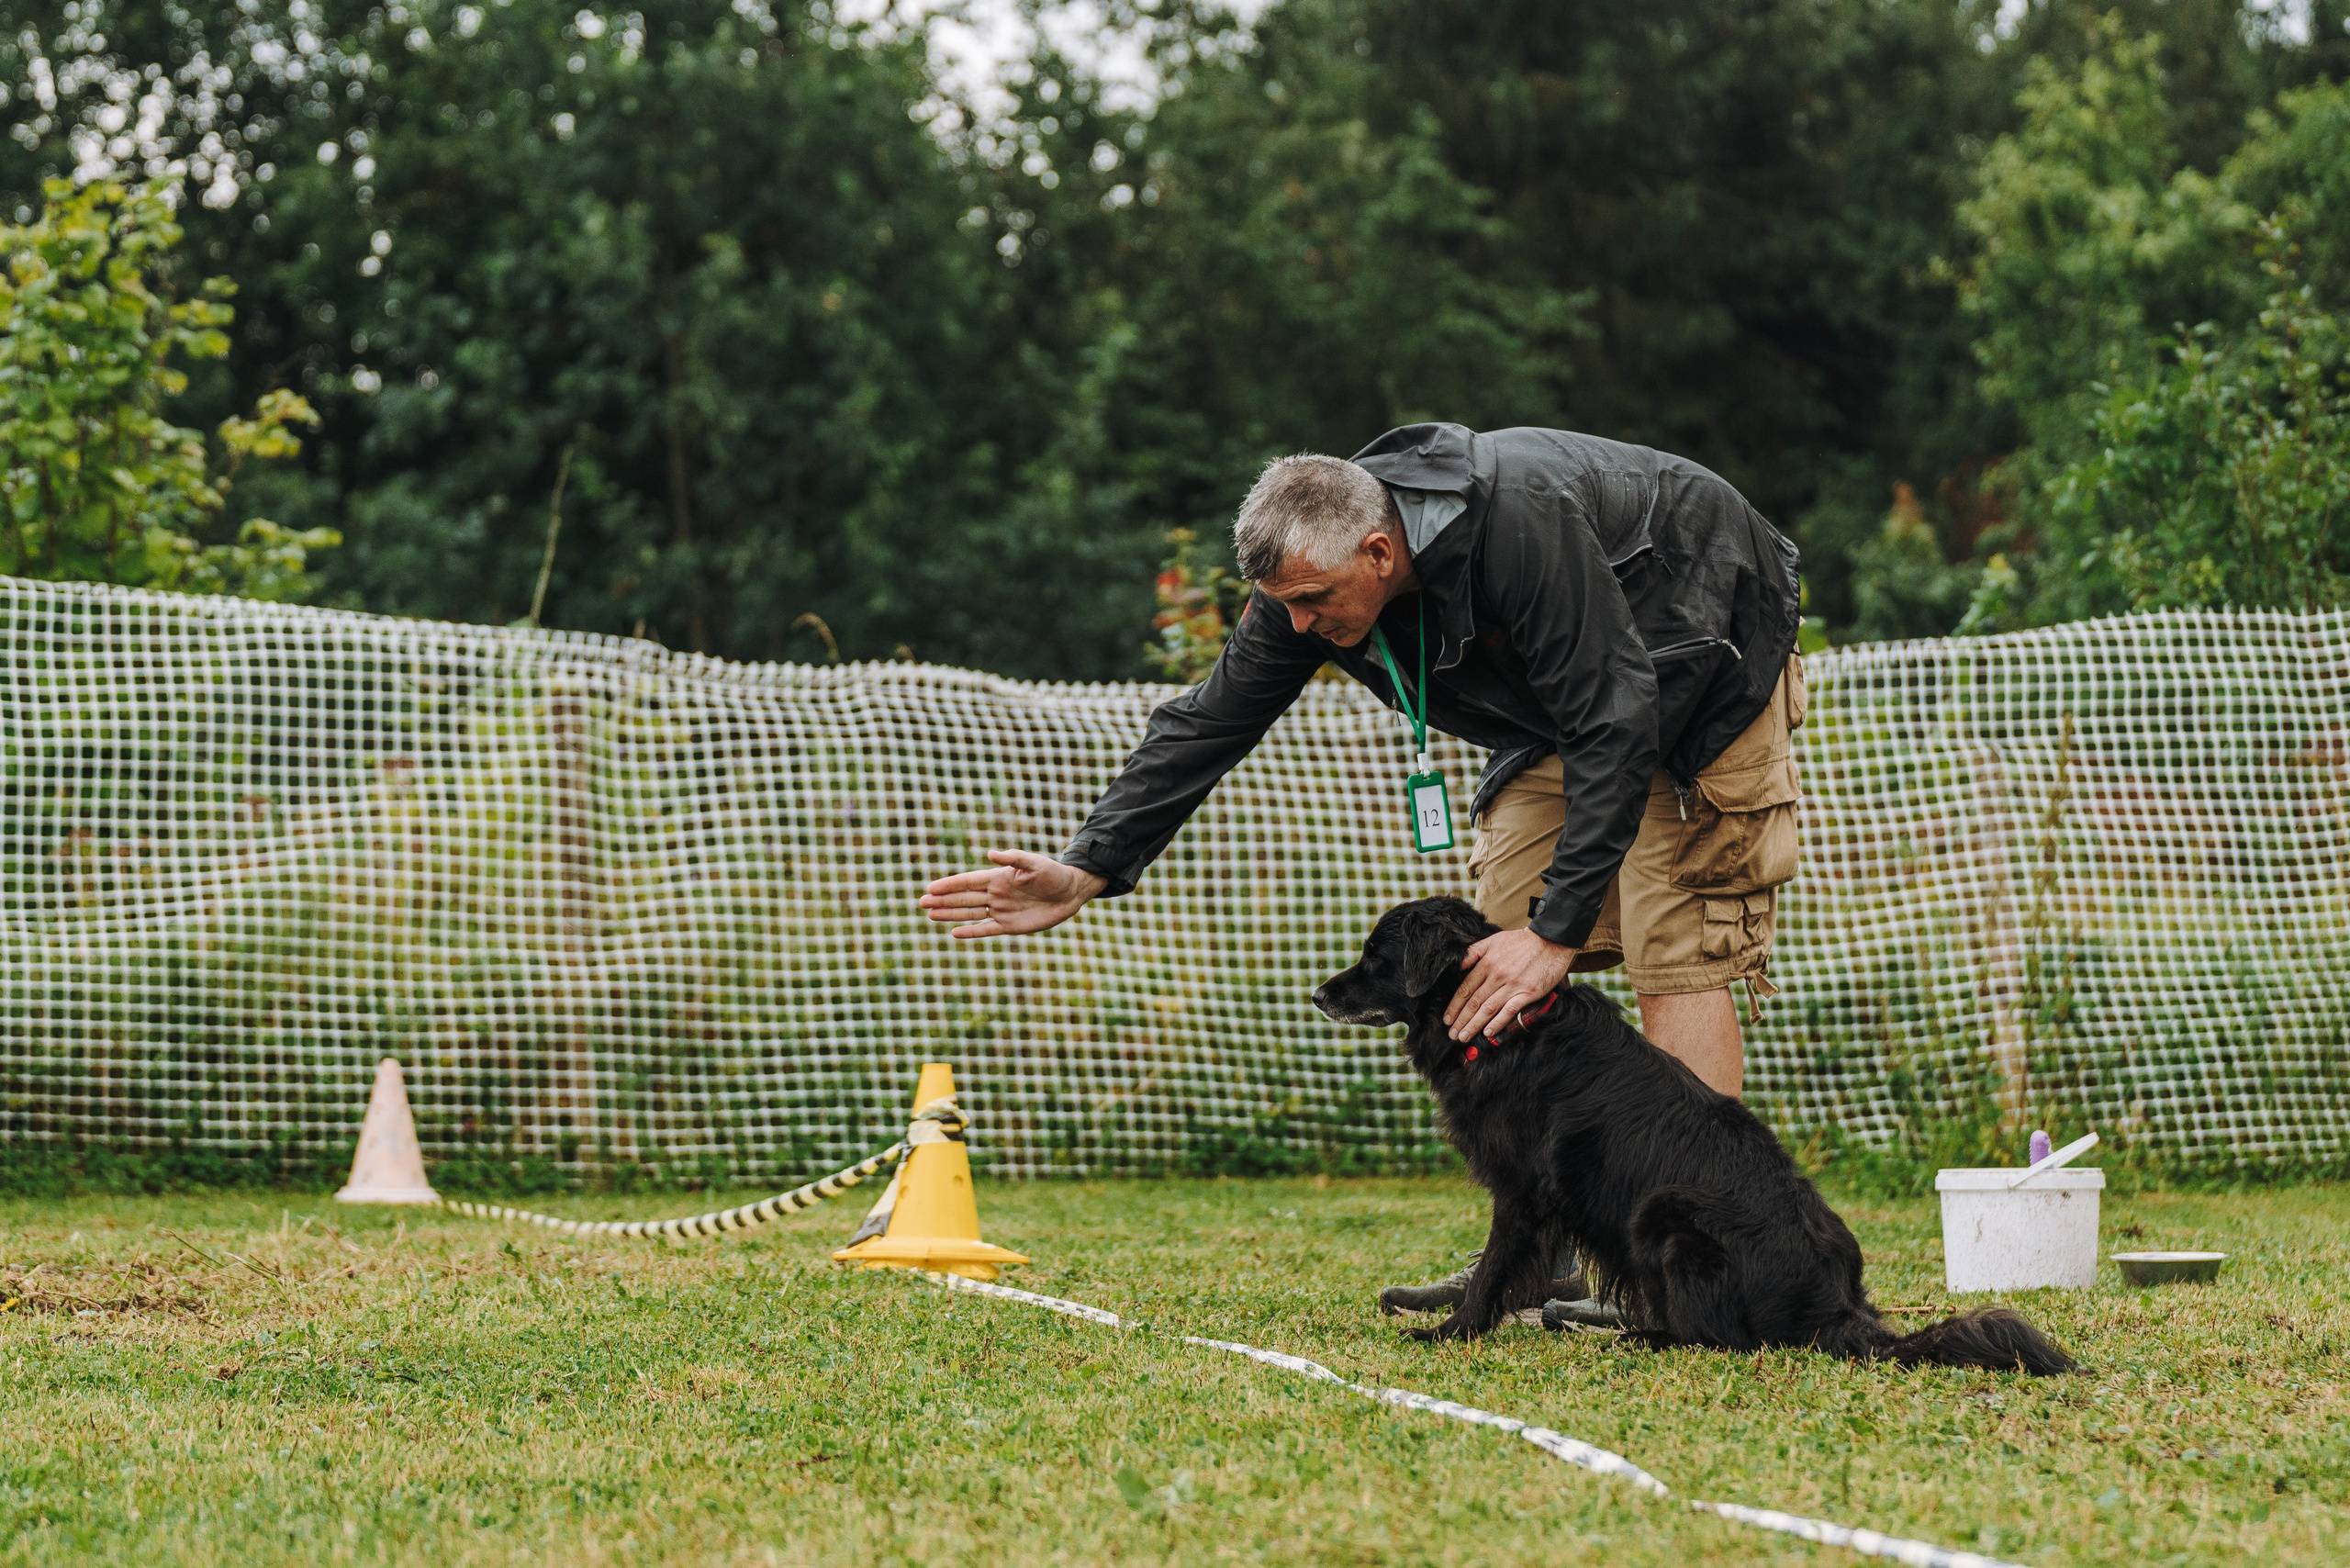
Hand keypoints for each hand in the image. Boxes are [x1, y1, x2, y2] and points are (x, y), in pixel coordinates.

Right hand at [917, 850, 1105, 940]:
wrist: (1070, 892)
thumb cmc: (1053, 873)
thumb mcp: (1034, 863)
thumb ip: (1013, 858)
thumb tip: (990, 854)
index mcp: (998, 878)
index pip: (968, 882)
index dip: (949, 885)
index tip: (931, 887)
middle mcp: (996, 894)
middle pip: (964, 899)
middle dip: (943, 900)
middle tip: (921, 902)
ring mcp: (1001, 910)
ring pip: (970, 914)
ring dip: (950, 914)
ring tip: (931, 914)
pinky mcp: (1010, 926)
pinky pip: (986, 930)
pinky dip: (971, 932)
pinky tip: (954, 932)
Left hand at [1442, 927, 1575, 1042]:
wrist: (1551, 941)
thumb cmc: (1521, 941)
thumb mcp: (1493, 940)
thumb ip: (1474, 952)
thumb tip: (1458, 966)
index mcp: (1487, 963)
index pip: (1466, 989)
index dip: (1455, 1006)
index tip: (1447, 1019)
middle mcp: (1497, 975)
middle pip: (1474, 1001)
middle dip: (1461, 1020)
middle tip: (1452, 1034)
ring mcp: (1513, 985)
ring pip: (1489, 1008)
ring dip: (1474, 1025)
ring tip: (1464, 1037)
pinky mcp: (1528, 993)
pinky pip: (1510, 1011)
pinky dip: (1498, 1023)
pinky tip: (1488, 1033)